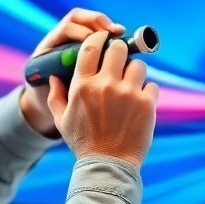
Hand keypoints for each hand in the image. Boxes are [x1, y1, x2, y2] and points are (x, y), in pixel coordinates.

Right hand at [46, 29, 158, 168]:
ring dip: (135, 73)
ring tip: (131, 85)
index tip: (104, 38)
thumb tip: (53, 76)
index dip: (99, 38)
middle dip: (120, 52)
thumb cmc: (83, 142)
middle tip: (120, 60)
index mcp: (83, 86)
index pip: (91, 46)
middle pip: (118, 48)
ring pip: (138, 65)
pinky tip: (140, 103)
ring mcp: (128, 93)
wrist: (108, 165)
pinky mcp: (147, 104)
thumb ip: (55, 96)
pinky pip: (152, 85)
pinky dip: (147, 92)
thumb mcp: (62, 120)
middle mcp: (106, 85)